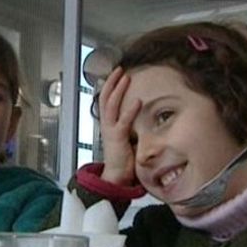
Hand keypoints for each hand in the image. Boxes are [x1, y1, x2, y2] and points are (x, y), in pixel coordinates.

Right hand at [99, 67, 141, 185]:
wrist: (116, 176)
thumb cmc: (123, 160)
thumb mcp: (126, 139)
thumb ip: (130, 128)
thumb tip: (141, 119)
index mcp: (108, 125)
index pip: (106, 101)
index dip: (110, 86)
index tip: (118, 75)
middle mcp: (107, 125)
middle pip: (105, 98)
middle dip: (112, 82)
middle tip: (119, 70)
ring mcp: (111, 130)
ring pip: (111, 105)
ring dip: (118, 89)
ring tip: (125, 77)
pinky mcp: (117, 138)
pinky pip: (123, 121)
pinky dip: (130, 110)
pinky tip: (138, 100)